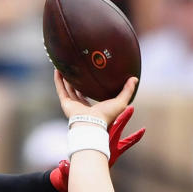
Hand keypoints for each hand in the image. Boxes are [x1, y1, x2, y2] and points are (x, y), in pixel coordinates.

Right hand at [49, 75, 144, 191]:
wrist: (93, 125)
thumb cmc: (107, 117)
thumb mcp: (121, 102)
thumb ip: (127, 91)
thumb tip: (135, 79)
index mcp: (92, 108)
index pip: (89, 96)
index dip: (89, 86)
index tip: (90, 76)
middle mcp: (80, 107)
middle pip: (76, 91)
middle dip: (75, 81)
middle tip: (75, 69)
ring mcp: (72, 106)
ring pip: (67, 89)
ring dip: (65, 78)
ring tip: (64, 66)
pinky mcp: (66, 104)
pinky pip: (61, 89)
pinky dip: (58, 80)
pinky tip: (57, 69)